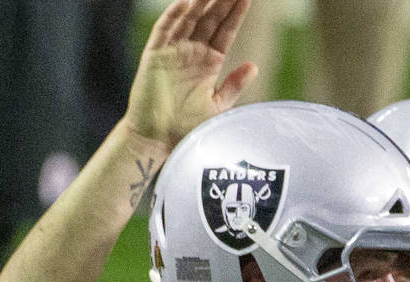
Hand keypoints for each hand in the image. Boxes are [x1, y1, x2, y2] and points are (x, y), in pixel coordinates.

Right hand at [124, 0, 257, 148]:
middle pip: (209, 19)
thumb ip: (234, 85)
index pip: (225, 30)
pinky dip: (174, 15)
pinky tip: (187, 2)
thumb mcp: (218, 106)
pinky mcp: (154, 55)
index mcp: (209, 62)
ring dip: (200, 1)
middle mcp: (192, 52)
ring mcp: (173, 51)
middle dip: (222, 0)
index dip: (235, 12)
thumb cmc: (188, 127)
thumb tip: (254, 66)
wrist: (159, 140)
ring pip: (189, 18)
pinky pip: (164, 30)